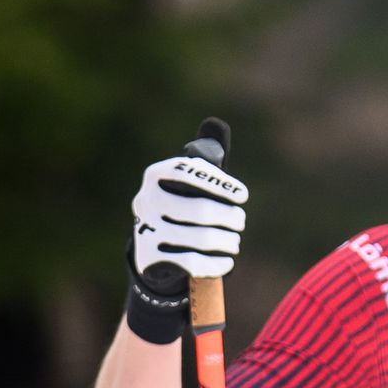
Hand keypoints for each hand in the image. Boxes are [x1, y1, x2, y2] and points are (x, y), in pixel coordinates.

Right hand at [133, 153, 248, 281]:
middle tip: (240, 222)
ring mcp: (145, 231)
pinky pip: (192, 263)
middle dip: (229, 218)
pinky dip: (216, 264)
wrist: (152, 247)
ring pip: (200, 239)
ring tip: (234, 242)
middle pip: (200, 211)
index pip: (190, 173)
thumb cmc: (181, 203)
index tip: (243, 196)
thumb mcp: (191, 179)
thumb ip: (206, 154)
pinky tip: (227, 261)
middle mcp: (145, 201)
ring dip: (226, 242)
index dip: (220, 184)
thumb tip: (216, 123)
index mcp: (155, 175)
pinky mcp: (149, 259)